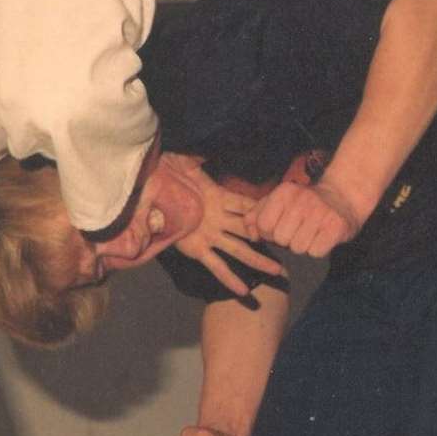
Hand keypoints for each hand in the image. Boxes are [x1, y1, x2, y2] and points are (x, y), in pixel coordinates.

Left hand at [164, 155, 283, 296]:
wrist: (144, 196)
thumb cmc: (165, 178)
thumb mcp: (183, 164)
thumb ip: (198, 157)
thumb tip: (210, 145)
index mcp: (217, 198)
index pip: (245, 204)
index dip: (262, 208)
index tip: (285, 213)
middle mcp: (218, 218)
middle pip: (249, 228)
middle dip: (269, 237)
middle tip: (291, 244)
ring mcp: (210, 235)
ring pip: (239, 249)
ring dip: (257, 259)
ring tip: (277, 271)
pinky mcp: (198, 249)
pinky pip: (216, 265)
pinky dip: (229, 277)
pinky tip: (243, 290)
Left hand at [246, 178, 358, 257]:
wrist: (342, 198)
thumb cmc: (302, 205)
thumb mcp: (277, 202)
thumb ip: (256, 216)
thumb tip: (252, 236)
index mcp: (283, 192)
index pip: (264, 225)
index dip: (268, 234)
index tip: (278, 229)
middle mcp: (301, 199)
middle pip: (281, 239)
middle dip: (287, 241)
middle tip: (297, 232)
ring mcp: (320, 211)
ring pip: (298, 248)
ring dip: (303, 246)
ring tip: (309, 234)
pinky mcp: (336, 225)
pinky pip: (316, 252)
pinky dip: (317, 250)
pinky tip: (321, 238)